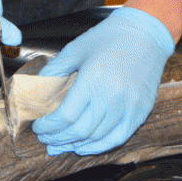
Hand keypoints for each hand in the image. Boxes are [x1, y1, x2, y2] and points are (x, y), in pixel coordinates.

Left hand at [32, 7, 174, 155]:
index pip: (66, 115)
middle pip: (81, 130)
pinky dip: (100, 146)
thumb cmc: (107, 38)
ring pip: (98, 138)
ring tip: (60, 147)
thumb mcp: (75, 49)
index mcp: (92, 80)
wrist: (144, 33)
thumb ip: (55, 70)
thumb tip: (37, 87)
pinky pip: (119, 137)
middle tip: (45, 140)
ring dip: (76, 145)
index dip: (50, 126)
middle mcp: (112, 97)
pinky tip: (85, 147)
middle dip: (59, 139)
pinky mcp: (141, 112)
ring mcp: (129, 107)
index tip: (38, 127)